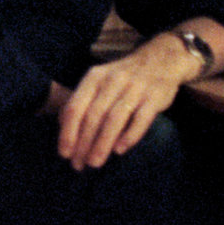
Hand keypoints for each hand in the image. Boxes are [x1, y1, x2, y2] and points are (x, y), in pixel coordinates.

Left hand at [54, 39, 193, 170]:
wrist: (161, 59)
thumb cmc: (122, 77)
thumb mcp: (98, 81)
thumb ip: (82, 100)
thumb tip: (62, 125)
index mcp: (94, 77)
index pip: (76, 107)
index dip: (68, 132)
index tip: (64, 154)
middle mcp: (112, 81)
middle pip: (94, 116)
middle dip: (84, 143)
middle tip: (78, 165)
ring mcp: (135, 88)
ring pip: (114, 119)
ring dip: (102, 143)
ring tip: (95, 162)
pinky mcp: (155, 97)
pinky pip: (141, 118)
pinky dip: (130, 135)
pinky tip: (120, 150)